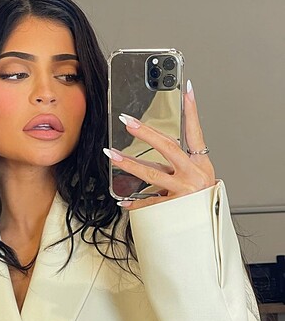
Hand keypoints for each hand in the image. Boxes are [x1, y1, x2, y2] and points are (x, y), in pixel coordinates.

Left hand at [103, 80, 215, 209]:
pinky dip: (135, 202)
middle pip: (167, 147)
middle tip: (128, 121)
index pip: (196, 133)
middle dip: (146, 132)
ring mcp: (184, 191)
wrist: (209, 230)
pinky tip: (123, 201)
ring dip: (129, 163)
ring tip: (112, 155)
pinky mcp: (174, 208)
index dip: (192, 111)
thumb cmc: (201, 202)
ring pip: (152, 174)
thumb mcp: (197, 178)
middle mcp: (194, 174)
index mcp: (201, 164)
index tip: (188, 90)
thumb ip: (177, 165)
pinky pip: (150, 202)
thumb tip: (153, 151)